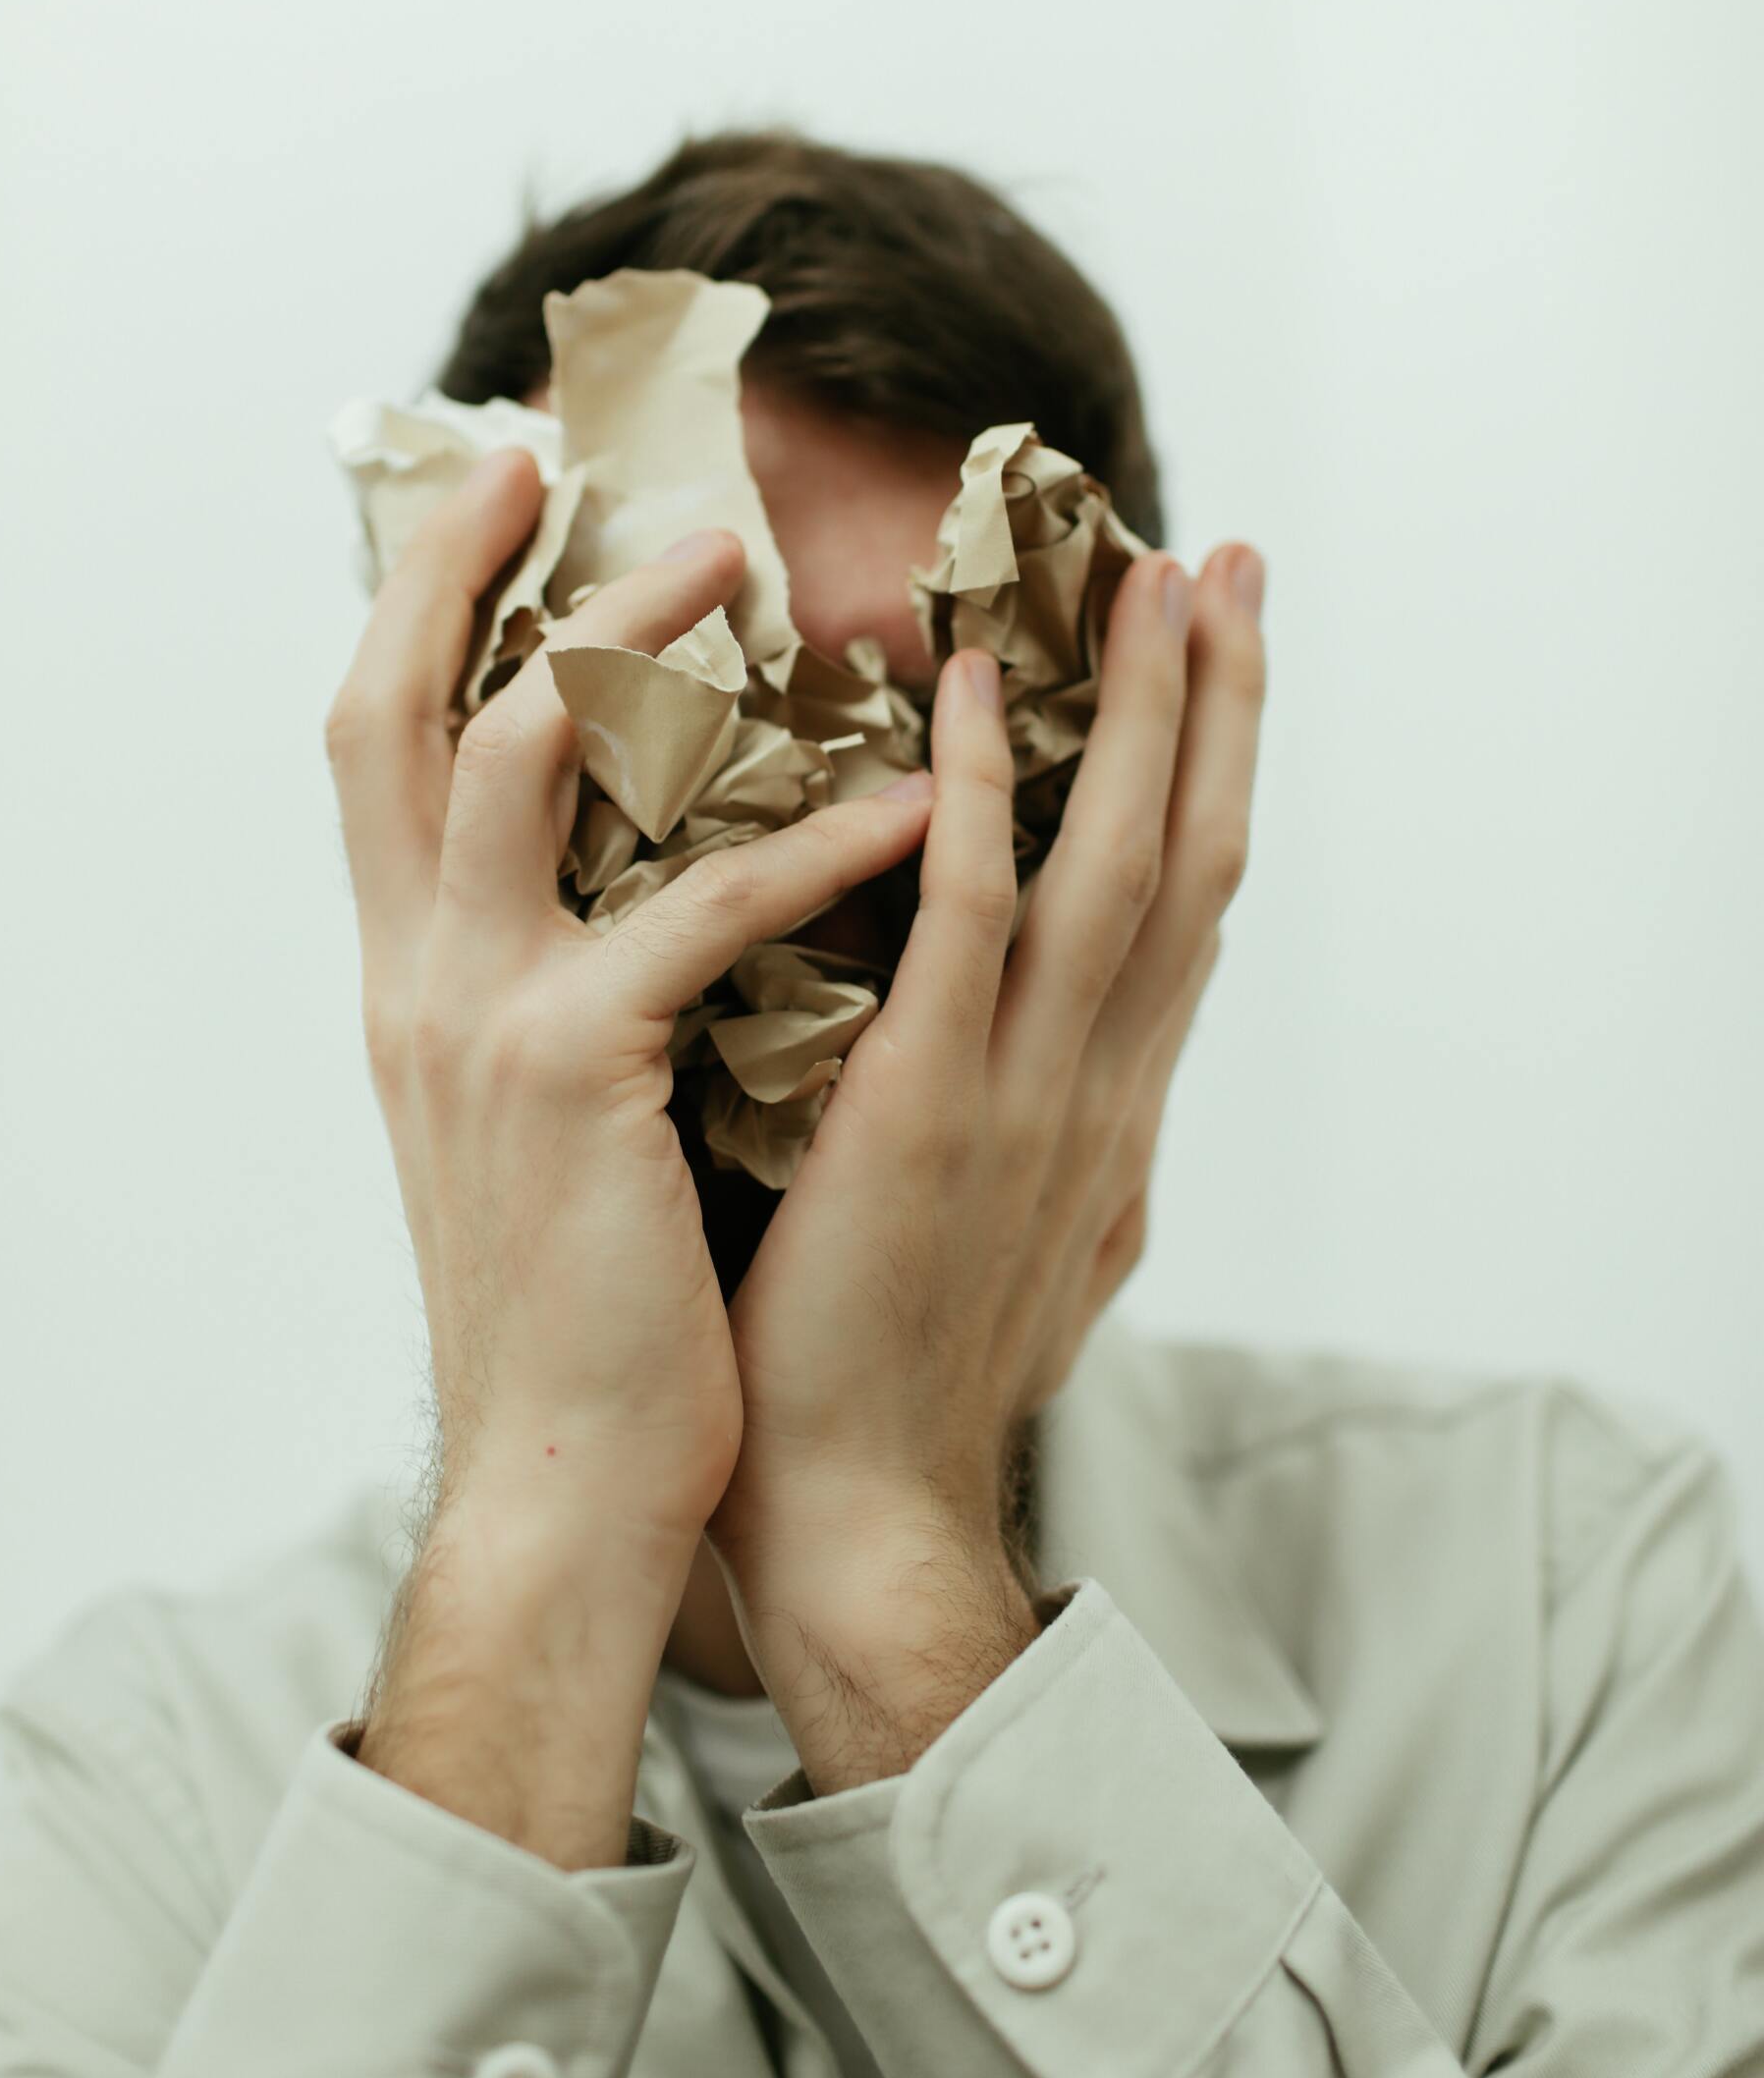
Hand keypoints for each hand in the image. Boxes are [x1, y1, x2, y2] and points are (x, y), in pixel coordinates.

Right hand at [323, 452, 936, 1562]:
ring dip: (630, 638)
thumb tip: (636, 878)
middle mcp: (419, 974)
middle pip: (394, 705)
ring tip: (747, 563)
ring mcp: (484, 1016)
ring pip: (522, 753)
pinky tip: (924, 796)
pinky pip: (697, 908)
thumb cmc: (595, 1298)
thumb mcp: (538, 1115)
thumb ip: (559, 983)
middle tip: (555, 458)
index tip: (492, 499)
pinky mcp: (576, 1075)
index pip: (378, 745)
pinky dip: (815, 839)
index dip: (416, 610)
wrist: (571, 1479)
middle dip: (455, 565)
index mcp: (415, 978)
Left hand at [703, 543, 1266, 1770]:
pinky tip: (970, 690)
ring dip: (1147, 715)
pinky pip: (966, 920)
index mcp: (1107, 1109)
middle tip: (1228, 562)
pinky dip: (982, 796)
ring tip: (1155, 578)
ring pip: (1114, 865)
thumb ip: (1047, 1145)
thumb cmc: (898, 1379)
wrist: (851, 1516)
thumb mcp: (1013, 1249)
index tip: (1221, 653)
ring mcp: (1024, 1095)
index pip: (1183, 906)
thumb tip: (1072, 1093)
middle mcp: (1096, 1086)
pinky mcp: (925, 1111)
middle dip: (1218, 707)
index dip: (1215, 772)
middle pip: (1188, 857)